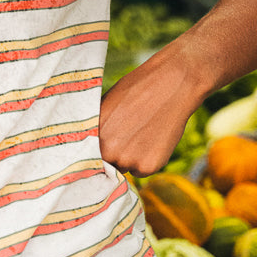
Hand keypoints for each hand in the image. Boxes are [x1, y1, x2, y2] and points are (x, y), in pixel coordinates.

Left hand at [99, 44, 205, 176]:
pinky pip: (142, 171)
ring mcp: (128, 161)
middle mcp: (107, 152)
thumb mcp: (105, 106)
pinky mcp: (148, 167)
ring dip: (129, 158)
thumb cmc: (136, 90)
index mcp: (91, 136)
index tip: (101, 150)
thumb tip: (88, 144)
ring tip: (141, 132)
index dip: (94, 154)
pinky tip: (153, 138)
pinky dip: (147, 160)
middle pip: (105, 165)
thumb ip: (96, 129)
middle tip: (126, 135)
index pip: (86, 158)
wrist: (170, 85)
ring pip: (124, 168)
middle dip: (113, 155)